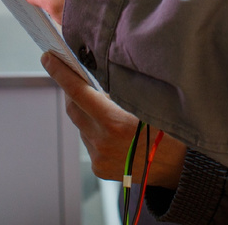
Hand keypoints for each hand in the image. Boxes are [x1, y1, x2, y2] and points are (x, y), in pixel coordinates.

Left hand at [42, 52, 187, 188]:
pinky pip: (90, 140)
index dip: (62, 73)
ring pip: (82, 125)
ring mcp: (98, 156)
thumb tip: (105, 71)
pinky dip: (96, 130)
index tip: (49, 58)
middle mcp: (102, 142)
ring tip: (113, 111)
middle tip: (81, 76)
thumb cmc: (171, 132)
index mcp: (115, 123)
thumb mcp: (152, 104)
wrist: (178, 170)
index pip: (79, 92)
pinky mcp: (98, 167)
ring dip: (89, 113)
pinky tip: (116, 132)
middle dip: (73, 90)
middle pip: (74, 107)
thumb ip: (126, 90)